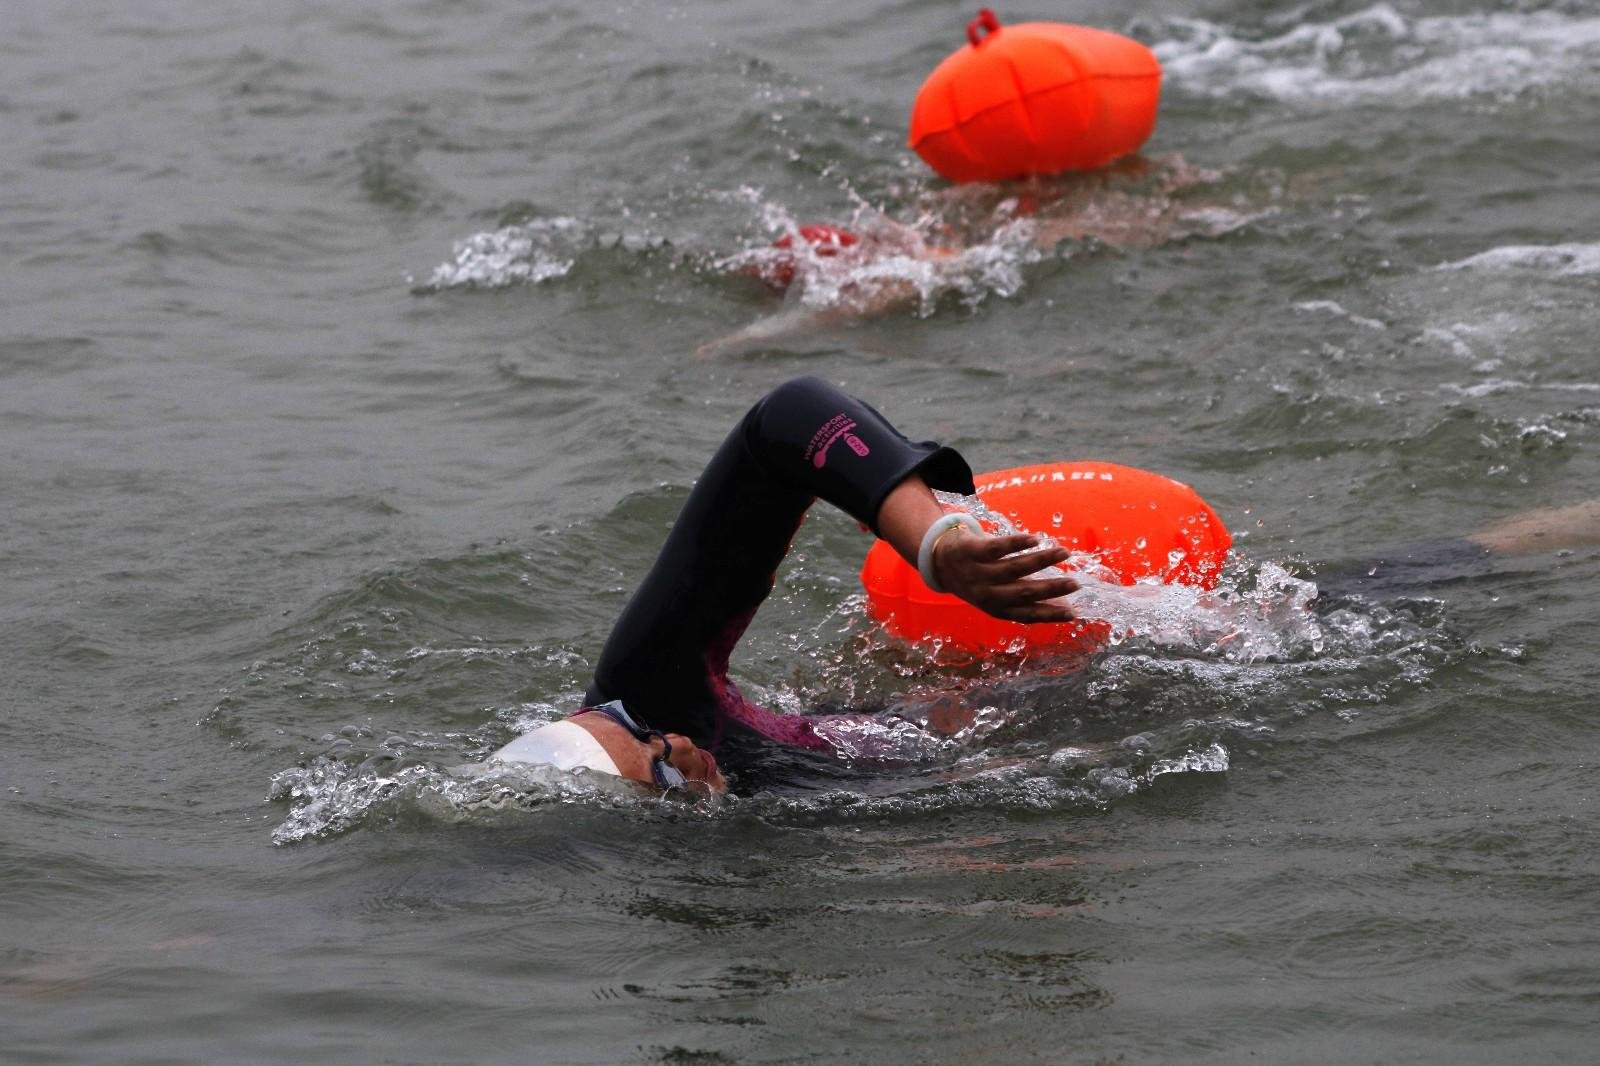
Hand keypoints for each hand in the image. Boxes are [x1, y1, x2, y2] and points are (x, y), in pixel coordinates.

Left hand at [932, 530, 1078, 622]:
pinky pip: (997, 548)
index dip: (1050, 615)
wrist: (939, 561)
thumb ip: (1027, 598)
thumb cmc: (979, 580)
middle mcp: (987, 594)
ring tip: (1064, 553)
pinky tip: (1035, 539)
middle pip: (1023, 593)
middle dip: (1051, 589)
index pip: (1027, 614)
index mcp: (996, 608)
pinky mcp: (972, 551)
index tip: (1072, 613)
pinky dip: (1017, 544)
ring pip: (1015, 568)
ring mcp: (979, 573)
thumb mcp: (997, 596)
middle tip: (1075, 584)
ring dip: (1042, 560)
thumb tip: (1064, 604)